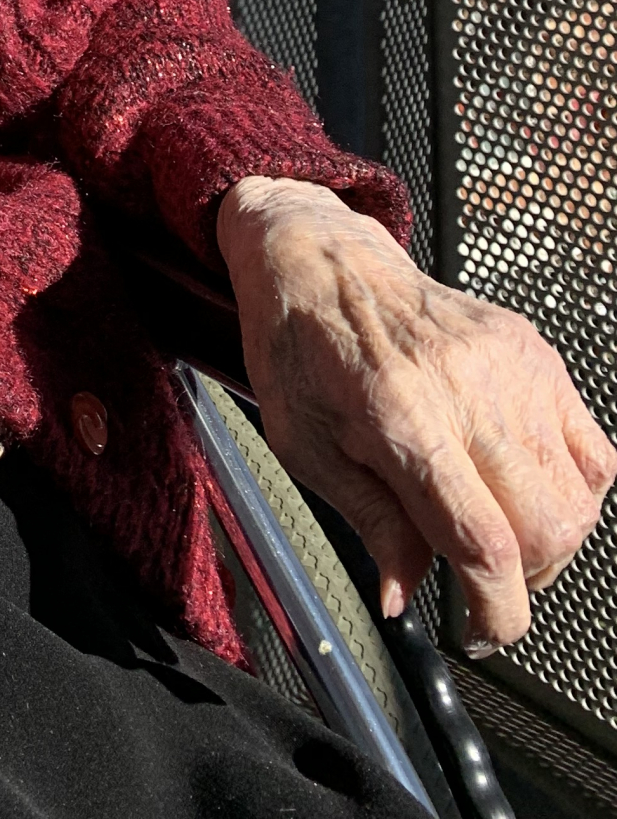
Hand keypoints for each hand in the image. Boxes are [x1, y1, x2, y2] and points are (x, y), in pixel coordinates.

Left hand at [216, 177, 614, 652]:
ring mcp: (508, 366)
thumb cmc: (301, 345)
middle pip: (545, 528)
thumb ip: (369, 522)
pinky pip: (591, 448)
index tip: (483, 632)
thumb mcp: (305, 445)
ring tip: (501, 537)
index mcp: (399, 416)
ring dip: (550, 542)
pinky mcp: (533, 351)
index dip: (496, 609)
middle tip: (482, 583)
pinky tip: (529, 491)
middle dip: (521, 582)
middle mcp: (464, 389)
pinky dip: (575, 490)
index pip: (482, 541)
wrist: (318, 257)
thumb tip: (403, 597)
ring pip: (576, 497)